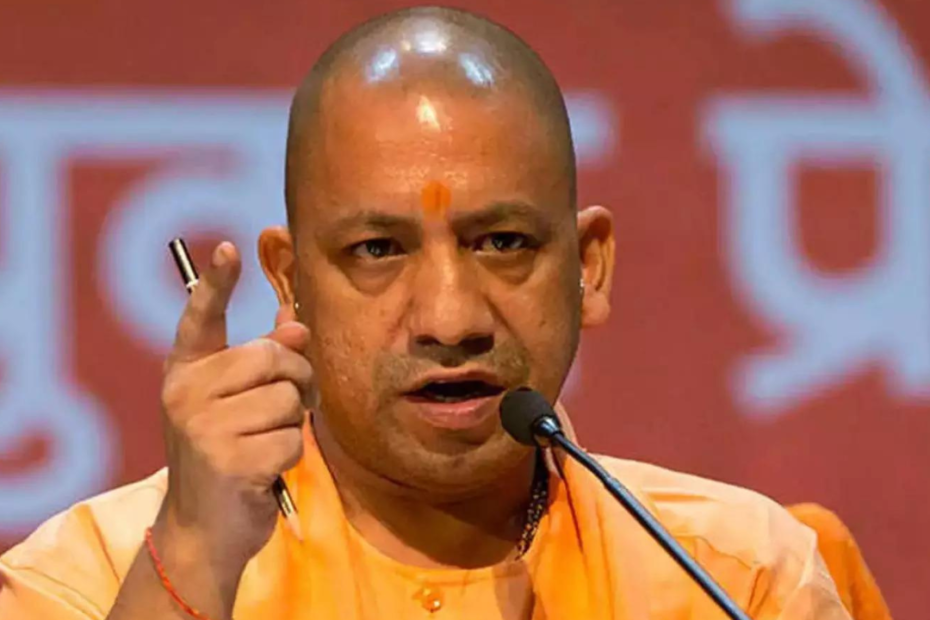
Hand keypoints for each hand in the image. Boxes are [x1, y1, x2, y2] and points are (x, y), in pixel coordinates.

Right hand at [151, 241, 312, 603]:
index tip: (228, 248)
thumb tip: (295, 326)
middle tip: (289, 405)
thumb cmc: (227, 457)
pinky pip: (290, 439)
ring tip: (265, 443)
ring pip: (287, 399)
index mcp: (185, 373)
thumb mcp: (237, 406)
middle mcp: (186, 394)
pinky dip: (289, 456)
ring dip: (291, 424)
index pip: (200, 318)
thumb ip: (263, 364)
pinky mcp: (227, 460)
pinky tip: (263, 471)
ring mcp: (203, 427)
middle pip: (273, 357)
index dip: (216, 283)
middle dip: (297, 380)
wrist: (202, 530)